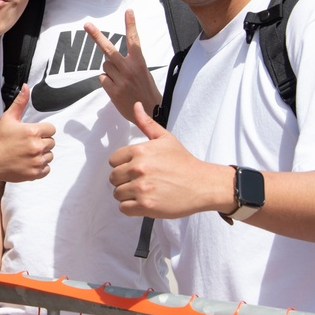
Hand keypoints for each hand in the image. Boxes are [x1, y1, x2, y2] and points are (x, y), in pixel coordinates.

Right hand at [0, 85, 54, 181]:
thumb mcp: (8, 118)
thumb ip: (20, 102)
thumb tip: (26, 86)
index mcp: (32, 132)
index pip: (51, 129)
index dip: (43, 130)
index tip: (33, 133)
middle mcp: (37, 147)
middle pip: (52, 142)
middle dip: (42, 142)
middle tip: (28, 143)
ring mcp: (36, 161)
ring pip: (50, 155)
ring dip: (42, 154)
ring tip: (28, 153)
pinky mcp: (35, 174)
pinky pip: (47, 169)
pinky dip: (40, 167)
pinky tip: (29, 162)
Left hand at [86, 9, 161, 122]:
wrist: (150, 112)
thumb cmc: (145, 89)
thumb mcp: (143, 72)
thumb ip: (130, 63)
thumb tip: (110, 59)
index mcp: (139, 62)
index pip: (134, 40)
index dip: (131, 24)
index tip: (129, 10)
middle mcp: (129, 68)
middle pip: (108, 49)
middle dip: (96, 36)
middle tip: (86, 25)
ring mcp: (121, 80)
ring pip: (105, 66)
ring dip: (110, 71)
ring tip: (122, 81)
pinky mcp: (113, 91)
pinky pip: (103, 79)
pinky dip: (107, 82)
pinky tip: (117, 89)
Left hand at [109, 103, 231, 218]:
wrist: (202, 184)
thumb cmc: (183, 161)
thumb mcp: (165, 138)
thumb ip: (147, 123)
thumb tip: (135, 105)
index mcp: (139, 151)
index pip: (113, 160)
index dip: (123, 165)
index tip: (136, 169)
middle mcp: (138, 168)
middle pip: (113, 178)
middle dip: (124, 180)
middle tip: (141, 181)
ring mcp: (141, 188)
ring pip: (117, 194)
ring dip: (128, 195)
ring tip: (144, 192)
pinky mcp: (146, 205)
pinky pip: (124, 208)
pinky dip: (131, 208)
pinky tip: (144, 202)